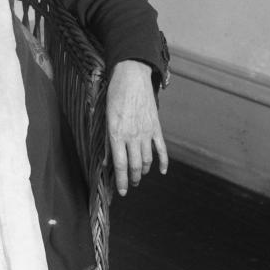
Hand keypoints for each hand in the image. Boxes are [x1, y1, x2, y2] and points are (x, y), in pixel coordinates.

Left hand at [106, 59, 167, 195]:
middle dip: (133, 179)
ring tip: (139, 177)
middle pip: (134, 165)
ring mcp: (146, 132)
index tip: (122, 192)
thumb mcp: (106, 118)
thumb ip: (107, 142)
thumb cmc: (114, 96)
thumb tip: (106, 162)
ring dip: (143, 172)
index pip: (120, 165)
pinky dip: (163, 162)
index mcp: (117, 134)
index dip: (121, 181)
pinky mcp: (156, 127)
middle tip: (131, 185)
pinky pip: (161, 149)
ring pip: (147, 160)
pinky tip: (162, 171)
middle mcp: (132, 136)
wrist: (132, 77)